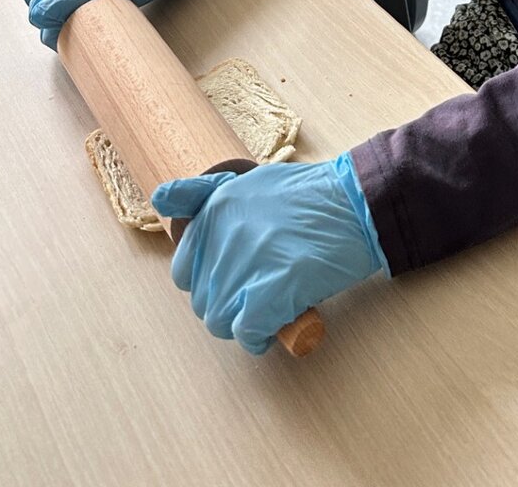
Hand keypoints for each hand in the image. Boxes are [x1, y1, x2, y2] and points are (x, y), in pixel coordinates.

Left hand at [152, 153, 387, 354]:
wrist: (357, 204)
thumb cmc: (310, 196)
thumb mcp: (249, 180)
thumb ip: (204, 193)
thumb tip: (160, 198)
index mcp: (214, 209)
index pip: (182, 270)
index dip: (207, 281)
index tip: (235, 276)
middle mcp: (221, 236)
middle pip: (202, 300)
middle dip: (227, 303)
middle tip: (259, 292)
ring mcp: (245, 265)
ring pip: (219, 320)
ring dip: (242, 322)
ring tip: (269, 308)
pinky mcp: (271, 291)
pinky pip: (246, 332)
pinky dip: (258, 336)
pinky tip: (277, 323)